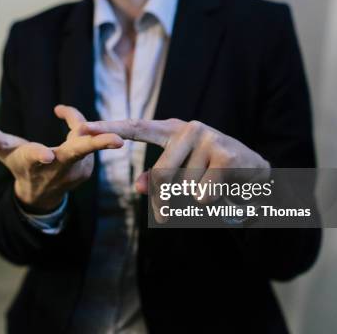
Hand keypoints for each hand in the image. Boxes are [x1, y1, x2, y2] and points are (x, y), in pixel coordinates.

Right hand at [0, 105, 122, 211]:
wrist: (40, 193)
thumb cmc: (19, 164)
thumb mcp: (1, 149)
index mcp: (34, 162)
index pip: (35, 157)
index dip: (39, 155)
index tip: (46, 155)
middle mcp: (57, 168)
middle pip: (78, 153)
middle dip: (97, 145)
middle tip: (118, 140)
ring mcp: (76, 171)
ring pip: (85, 137)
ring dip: (78, 124)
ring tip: (64, 115)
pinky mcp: (88, 169)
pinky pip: (90, 140)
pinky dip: (85, 130)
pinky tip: (74, 128)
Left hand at [82, 119, 269, 203]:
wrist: (256, 174)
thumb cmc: (210, 173)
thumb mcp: (181, 174)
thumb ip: (157, 180)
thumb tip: (139, 188)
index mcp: (172, 129)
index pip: (135, 128)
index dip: (107, 128)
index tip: (80, 129)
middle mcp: (188, 128)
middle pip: (160, 175)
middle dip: (166, 200)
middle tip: (175, 208)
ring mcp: (208, 138)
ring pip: (183, 188)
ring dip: (194, 199)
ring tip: (212, 187)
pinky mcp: (225, 154)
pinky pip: (203, 194)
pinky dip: (212, 201)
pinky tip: (226, 188)